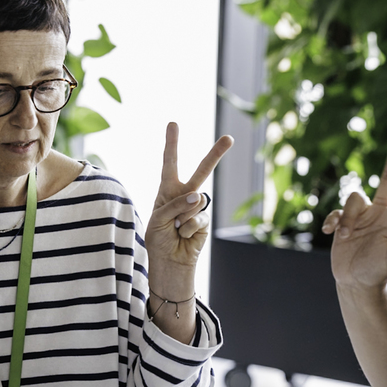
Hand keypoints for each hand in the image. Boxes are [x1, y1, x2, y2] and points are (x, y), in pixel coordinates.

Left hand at [145, 122, 233, 269]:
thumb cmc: (158, 239)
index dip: (172, 144)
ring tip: (174, 228)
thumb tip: (200, 195)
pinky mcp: (204, 221)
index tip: (173, 123)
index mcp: (167, 190)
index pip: (169, 164)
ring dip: (182, 215)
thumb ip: (175, 204)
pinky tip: (182, 236)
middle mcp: (184, 195)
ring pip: (197, 198)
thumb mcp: (157, 219)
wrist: (169, 263)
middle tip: (229, 138)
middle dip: (215, 154)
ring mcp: (196, 208)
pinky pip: (198, 217)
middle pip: (201, 171)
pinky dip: (187, 228)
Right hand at [322, 135, 386, 290]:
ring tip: (346, 236)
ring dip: (347, 217)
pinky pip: (337, 213)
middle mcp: (380, 214)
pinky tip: (330, 233)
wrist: (355, 282)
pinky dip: (333, 221)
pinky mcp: (344, 222)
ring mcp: (361, 217)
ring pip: (354, 199)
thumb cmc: (378, 271)